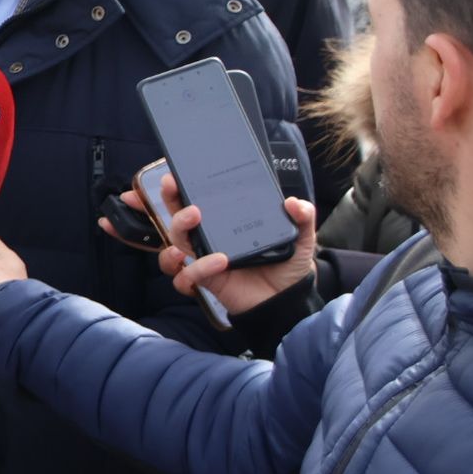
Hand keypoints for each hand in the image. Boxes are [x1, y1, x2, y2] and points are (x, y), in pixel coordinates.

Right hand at [155, 174, 317, 313]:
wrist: (287, 301)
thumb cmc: (287, 266)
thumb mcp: (300, 238)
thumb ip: (302, 218)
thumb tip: (294, 203)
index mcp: (226, 221)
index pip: (197, 199)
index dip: (181, 186)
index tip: (175, 172)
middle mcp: (210, 237)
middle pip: (177, 214)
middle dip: (170, 198)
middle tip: (172, 186)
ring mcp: (206, 258)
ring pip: (176, 240)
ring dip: (179, 226)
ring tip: (195, 217)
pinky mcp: (207, 281)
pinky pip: (187, 276)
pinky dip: (197, 268)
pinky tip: (219, 261)